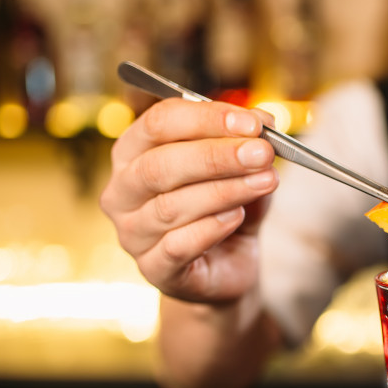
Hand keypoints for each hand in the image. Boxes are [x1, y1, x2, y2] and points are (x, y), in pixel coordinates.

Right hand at [100, 99, 277, 302]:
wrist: (228, 267)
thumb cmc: (225, 209)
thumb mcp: (242, 171)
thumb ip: (247, 144)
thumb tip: (262, 120)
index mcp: (134, 152)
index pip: (158, 123)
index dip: (206, 119)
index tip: (253, 124)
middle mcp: (123, 191)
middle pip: (159, 164)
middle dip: (216, 156)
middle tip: (262, 153)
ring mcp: (132, 233)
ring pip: (170, 206)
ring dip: (224, 191)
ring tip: (264, 182)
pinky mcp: (152, 269)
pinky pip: (177, 246)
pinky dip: (211, 228)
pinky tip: (237, 217)